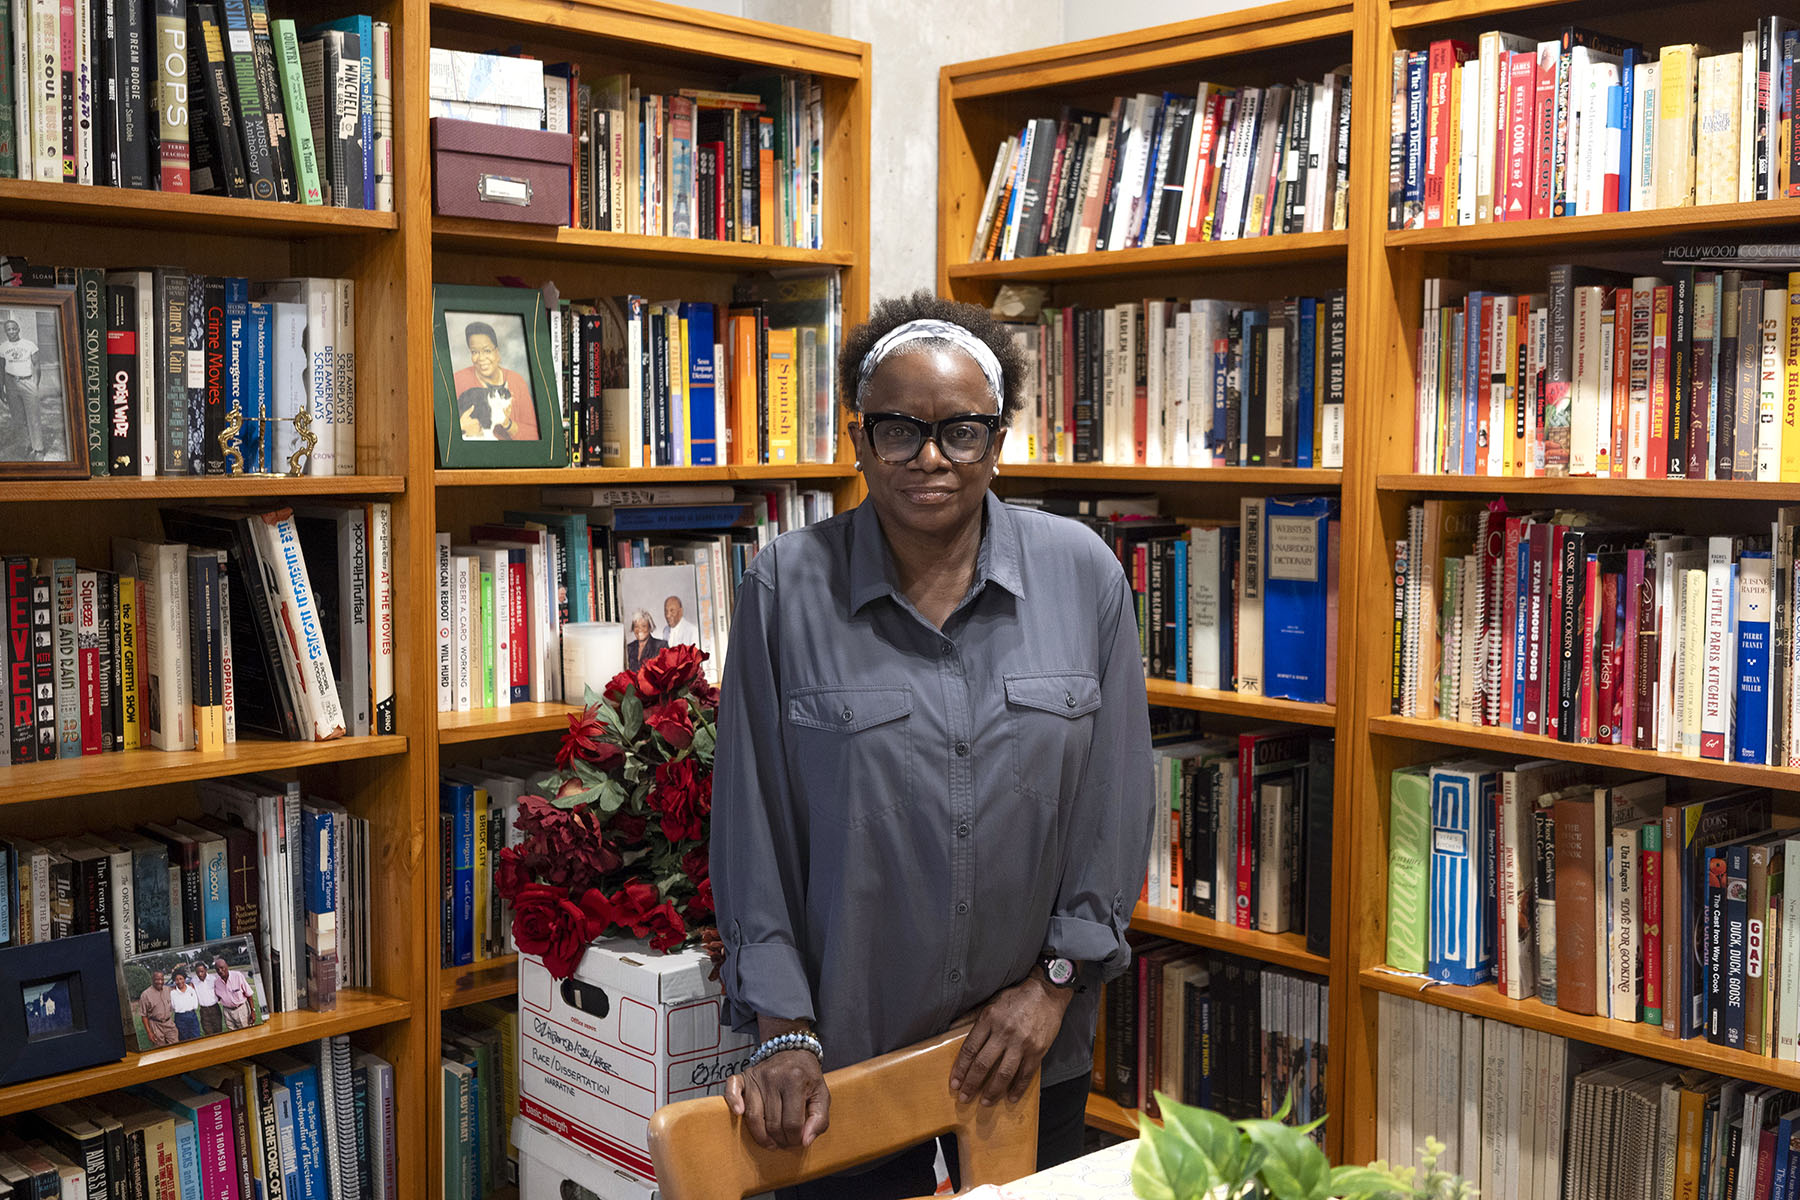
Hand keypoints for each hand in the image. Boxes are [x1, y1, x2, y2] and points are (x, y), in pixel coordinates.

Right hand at [724, 1050, 830, 1149]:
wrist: (793, 1050)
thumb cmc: (808, 1077)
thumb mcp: (822, 1095)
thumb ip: (820, 1120)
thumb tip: (805, 1141)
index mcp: (795, 1081)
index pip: (792, 1123)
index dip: (795, 1139)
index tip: (798, 1140)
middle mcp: (774, 1077)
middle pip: (772, 1123)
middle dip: (779, 1140)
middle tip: (785, 1142)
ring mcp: (757, 1076)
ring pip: (753, 1116)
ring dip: (761, 1136)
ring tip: (770, 1142)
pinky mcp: (745, 1076)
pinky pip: (732, 1090)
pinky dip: (733, 1103)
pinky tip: (739, 1113)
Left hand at [948, 973, 1073, 1105]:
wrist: (1047, 992)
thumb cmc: (1017, 997)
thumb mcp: (992, 1003)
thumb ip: (976, 1020)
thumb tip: (955, 1032)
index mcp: (989, 1019)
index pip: (970, 1049)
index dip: (960, 1069)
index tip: (955, 1083)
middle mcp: (1004, 1032)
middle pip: (983, 1064)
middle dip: (972, 1084)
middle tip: (964, 1098)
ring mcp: (1021, 1043)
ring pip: (1004, 1074)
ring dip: (993, 1091)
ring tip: (985, 1102)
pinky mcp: (1037, 1050)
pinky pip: (1026, 1074)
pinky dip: (1017, 1088)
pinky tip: (1010, 1098)